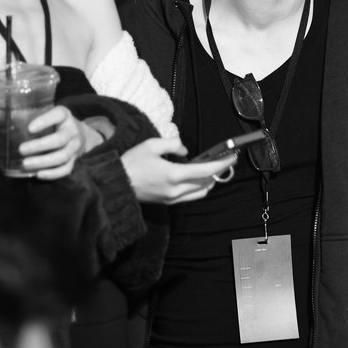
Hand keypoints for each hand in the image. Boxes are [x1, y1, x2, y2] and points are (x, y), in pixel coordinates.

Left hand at [19, 105, 85, 180]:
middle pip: (60, 139)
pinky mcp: (75, 160)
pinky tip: (38, 174)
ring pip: (62, 156)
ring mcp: (75, 146)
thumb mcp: (50, 115)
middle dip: (40, 145)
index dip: (45, 121)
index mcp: (65, 116)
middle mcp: (72, 131)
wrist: (81, 134)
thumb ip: (34, 117)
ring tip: (25, 164)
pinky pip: (66, 169)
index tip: (29, 128)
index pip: (59, 114)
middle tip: (21, 149)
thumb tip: (6, 124)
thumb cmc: (56, 124)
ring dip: (43, 162)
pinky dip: (52, 174)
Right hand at [121, 136, 237, 203]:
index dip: (222, 164)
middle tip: (225, 161)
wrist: (116, 184)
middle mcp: (176, 190)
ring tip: (213, 169)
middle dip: (218, 172)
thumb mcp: (151, 145)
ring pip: (200, 193)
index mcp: (174, 175)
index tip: (232, 157)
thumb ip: (173, 144)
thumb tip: (185, 151)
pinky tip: (197, 177)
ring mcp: (172, 198)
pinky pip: (190, 197)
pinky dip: (198, 187)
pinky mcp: (167, 202)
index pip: (206, 170)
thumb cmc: (131, 163)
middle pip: (206, 183)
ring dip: (209, 181)